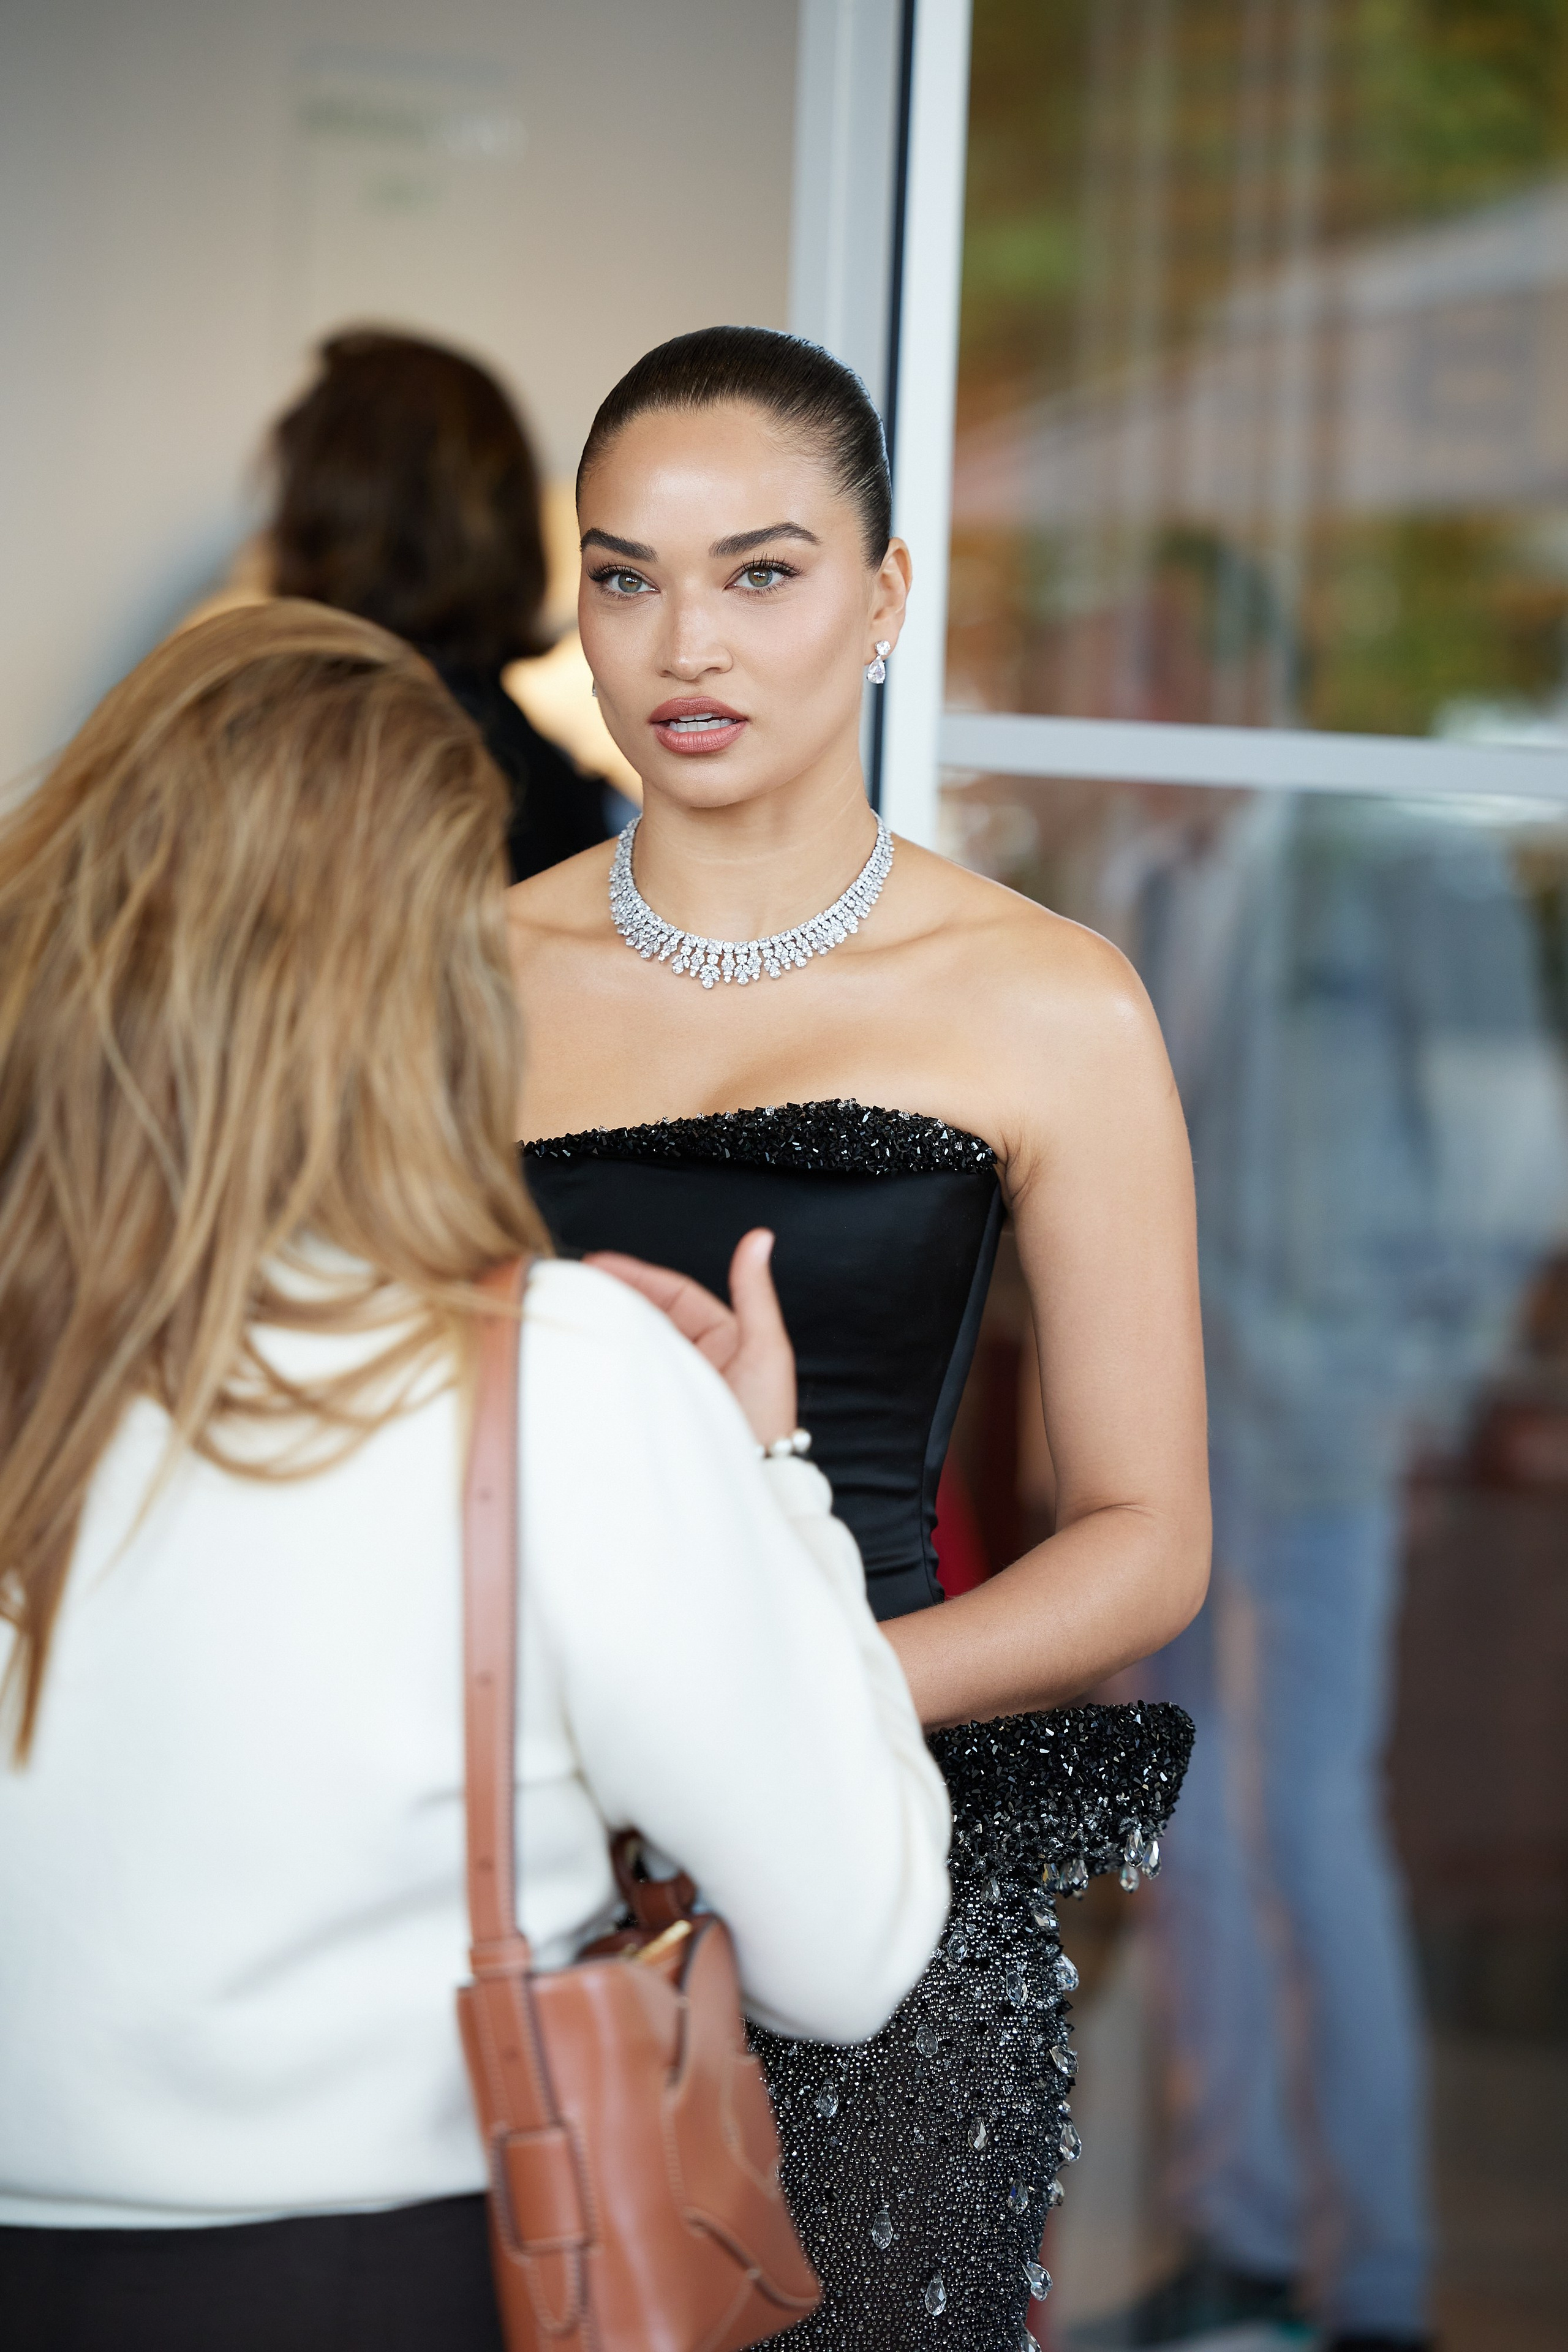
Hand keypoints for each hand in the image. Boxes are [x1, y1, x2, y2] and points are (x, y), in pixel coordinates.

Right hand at [584, 1228, 796, 1450]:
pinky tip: (579, 1352)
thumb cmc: (764, 1419)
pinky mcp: (649, 1411)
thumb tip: (760, 1236)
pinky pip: (623, 1379)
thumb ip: (755, 1292)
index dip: (637, 1275)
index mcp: (723, 1338)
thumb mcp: (764, 1349)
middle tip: (571, 1284)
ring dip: (605, 1327)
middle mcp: (694, 1358)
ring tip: (569, 1311)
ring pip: (632, 1344)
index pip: (673, 1294)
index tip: (597, 1264)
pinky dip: (603, 1362)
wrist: (750, 1486)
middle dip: (613, 1296)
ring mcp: (671, 1384)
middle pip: (646, 1316)